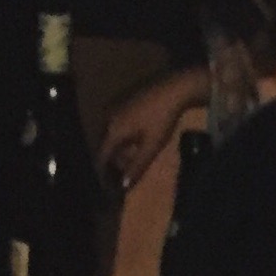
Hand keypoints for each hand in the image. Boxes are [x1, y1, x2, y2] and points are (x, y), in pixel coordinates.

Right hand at [99, 68, 207, 189]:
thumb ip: (136, 167)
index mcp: (112, 131)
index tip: (110, 185)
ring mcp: (115, 107)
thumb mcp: (151, 147)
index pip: (102, 157)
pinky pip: (117, 124)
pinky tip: (136, 139)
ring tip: (133, 157)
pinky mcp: (123, 100)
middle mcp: (108, 118)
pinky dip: (123, 136)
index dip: (104, 173)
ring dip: (119, 148)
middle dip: (113, 161)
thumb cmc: (162, 119)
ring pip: (111, 134)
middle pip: (105, 146)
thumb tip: (124, 187)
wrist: (174, 87)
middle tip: (124, 173)